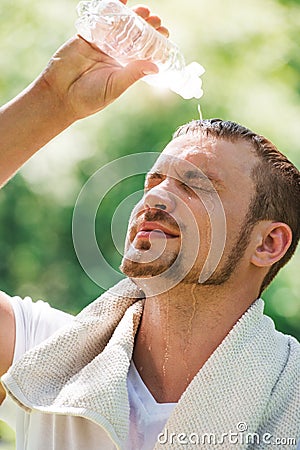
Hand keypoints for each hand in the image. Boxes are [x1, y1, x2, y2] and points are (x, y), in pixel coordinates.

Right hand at [41, 2, 169, 120]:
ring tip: (145, 11)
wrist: (60, 95)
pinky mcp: (86, 36)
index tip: (164, 34)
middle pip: (133, 36)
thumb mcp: (115, 86)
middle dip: (145, 27)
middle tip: (156, 20)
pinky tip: (122, 1)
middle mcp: (113, 55)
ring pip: (119, 26)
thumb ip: (133, 74)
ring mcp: (100, 44)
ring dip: (132, 17)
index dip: (153, 43)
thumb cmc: (89, 98)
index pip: (142, 52)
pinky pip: (99, 19)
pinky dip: (109, 9)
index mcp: (123, 69)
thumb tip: (155, 66)